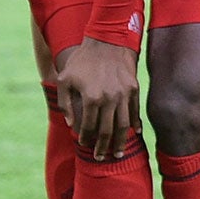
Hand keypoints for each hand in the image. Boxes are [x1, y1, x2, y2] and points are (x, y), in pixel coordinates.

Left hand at [57, 39, 139, 159]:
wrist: (107, 40)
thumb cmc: (82, 60)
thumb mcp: (65, 80)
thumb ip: (65, 104)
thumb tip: (72, 124)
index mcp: (91, 98)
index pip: (88, 127)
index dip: (85, 138)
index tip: (84, 145)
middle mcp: (109, 98)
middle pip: (107, 131)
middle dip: (103, 147)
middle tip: (100, 158)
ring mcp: (123, 94)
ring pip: (123, 125)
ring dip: (120, 142)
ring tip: (117, 153)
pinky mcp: (133, 89)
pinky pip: (134, 111)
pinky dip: (135, 124)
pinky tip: (134, 133)